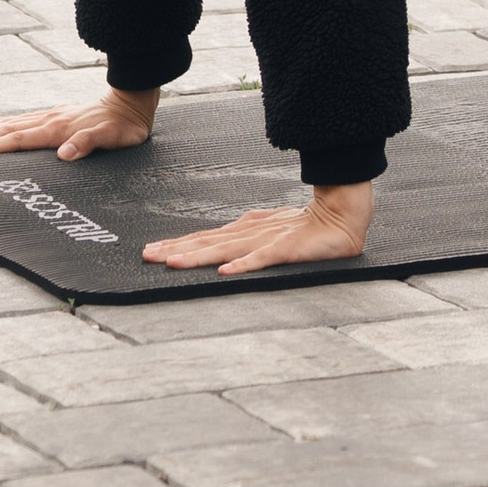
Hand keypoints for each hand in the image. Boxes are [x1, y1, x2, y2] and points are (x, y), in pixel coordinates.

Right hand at [0, 85, 157, 161]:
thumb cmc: (123, 127)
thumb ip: (87, 144)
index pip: (19, 139)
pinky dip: (6, 125)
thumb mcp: (112, 138)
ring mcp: (52, 116)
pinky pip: (24, 121)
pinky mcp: (57, 115)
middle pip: (9, 130)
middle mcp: (51, 120)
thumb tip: (63, 154)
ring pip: (14, 123)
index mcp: (58, 128)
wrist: (132, 103)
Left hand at [145, 179, 374, 276]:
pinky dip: (243, 265)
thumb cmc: (304, 226)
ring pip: (225, 249)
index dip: (177, 244)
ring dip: (197, 256)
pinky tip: (225, 272)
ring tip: (172, 262)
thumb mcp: (268, 233)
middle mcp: (249, 232)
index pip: (204, 237)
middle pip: (206, 241)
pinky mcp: (286, 248)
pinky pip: (262, 259)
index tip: (151, 251)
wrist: (341, 213)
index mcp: (244, 229)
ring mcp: (267, 239)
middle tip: (146, 255)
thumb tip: (220, 253)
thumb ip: (245, 241)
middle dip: (175, 249)